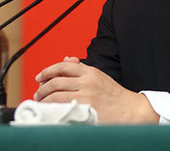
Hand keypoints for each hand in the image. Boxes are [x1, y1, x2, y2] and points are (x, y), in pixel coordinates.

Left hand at [34, 59, 158, 123]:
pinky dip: (52, 108)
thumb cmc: (115, 96)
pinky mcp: (86, 109)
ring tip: (41, 103)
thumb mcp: (99, 76)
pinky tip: (49, 110)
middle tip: (38, 93)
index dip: (47, 71)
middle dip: (42, 88)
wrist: (130, 110)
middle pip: (56, 81)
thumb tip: (66, 60)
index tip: (39, 77)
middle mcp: (87, 82)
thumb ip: (82, 69)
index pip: (62, 66)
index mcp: (90, 72)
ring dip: (44, 99)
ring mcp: (86, 96)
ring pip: (56, 95)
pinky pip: (63, 106)